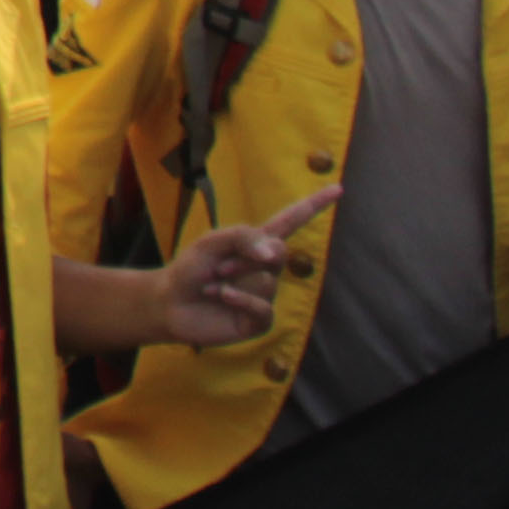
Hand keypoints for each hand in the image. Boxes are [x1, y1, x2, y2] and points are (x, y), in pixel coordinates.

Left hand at [157, 191, 335, 346]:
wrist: (170, 303)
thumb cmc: (191, 268)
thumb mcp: (212, 242)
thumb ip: (244, 237)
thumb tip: (275, 253)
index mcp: (256, 243)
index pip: (291, 221)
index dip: (314, 205)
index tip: (338, 188)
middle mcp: (266, 268)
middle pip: (279, 252)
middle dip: (247, 258)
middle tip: (219, 267)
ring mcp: (266, 294)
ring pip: (269, 281)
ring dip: (236, 280)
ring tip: (213, 284)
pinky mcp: (259, 320)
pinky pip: (263, 308)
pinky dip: (241, 299)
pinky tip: (222, 296)